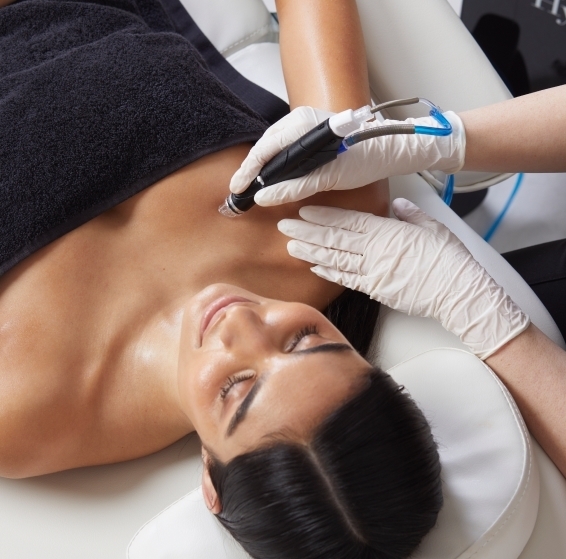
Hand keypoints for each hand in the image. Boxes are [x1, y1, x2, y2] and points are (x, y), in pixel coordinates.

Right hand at [230, 106, 465, 206]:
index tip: (238, 190)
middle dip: (251, 170)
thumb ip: (295, 187)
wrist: (390, 149)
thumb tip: (265, 198)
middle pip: (265, 146)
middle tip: (239, 193)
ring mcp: (305, 124)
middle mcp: (300, 120)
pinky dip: (275, 163)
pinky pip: (284, 147)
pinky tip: (270, 177)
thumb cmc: (366, 159)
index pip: (265, 148)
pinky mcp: (310, 132)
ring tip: (250, 187)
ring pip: (273, 146)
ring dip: (262, 167)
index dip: (249, 171)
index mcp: (303, 125)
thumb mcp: (329, 177)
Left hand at [277, 199, 528, 358]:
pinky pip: (347, 280)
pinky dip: (329, 273)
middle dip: (307, 232)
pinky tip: (315, 267)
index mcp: (387, 233)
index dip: (323, 217)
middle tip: (285, 227)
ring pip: (335, 259)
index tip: (304, 212)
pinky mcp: (376, 290)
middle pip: (334, 240)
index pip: (347, 222)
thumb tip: (398, 205)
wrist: (459, 294)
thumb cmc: (449, 260)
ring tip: (291, 246)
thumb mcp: (433, 227)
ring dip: (311, 252)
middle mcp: (375, 252)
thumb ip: (410, 215)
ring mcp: (373, 273)